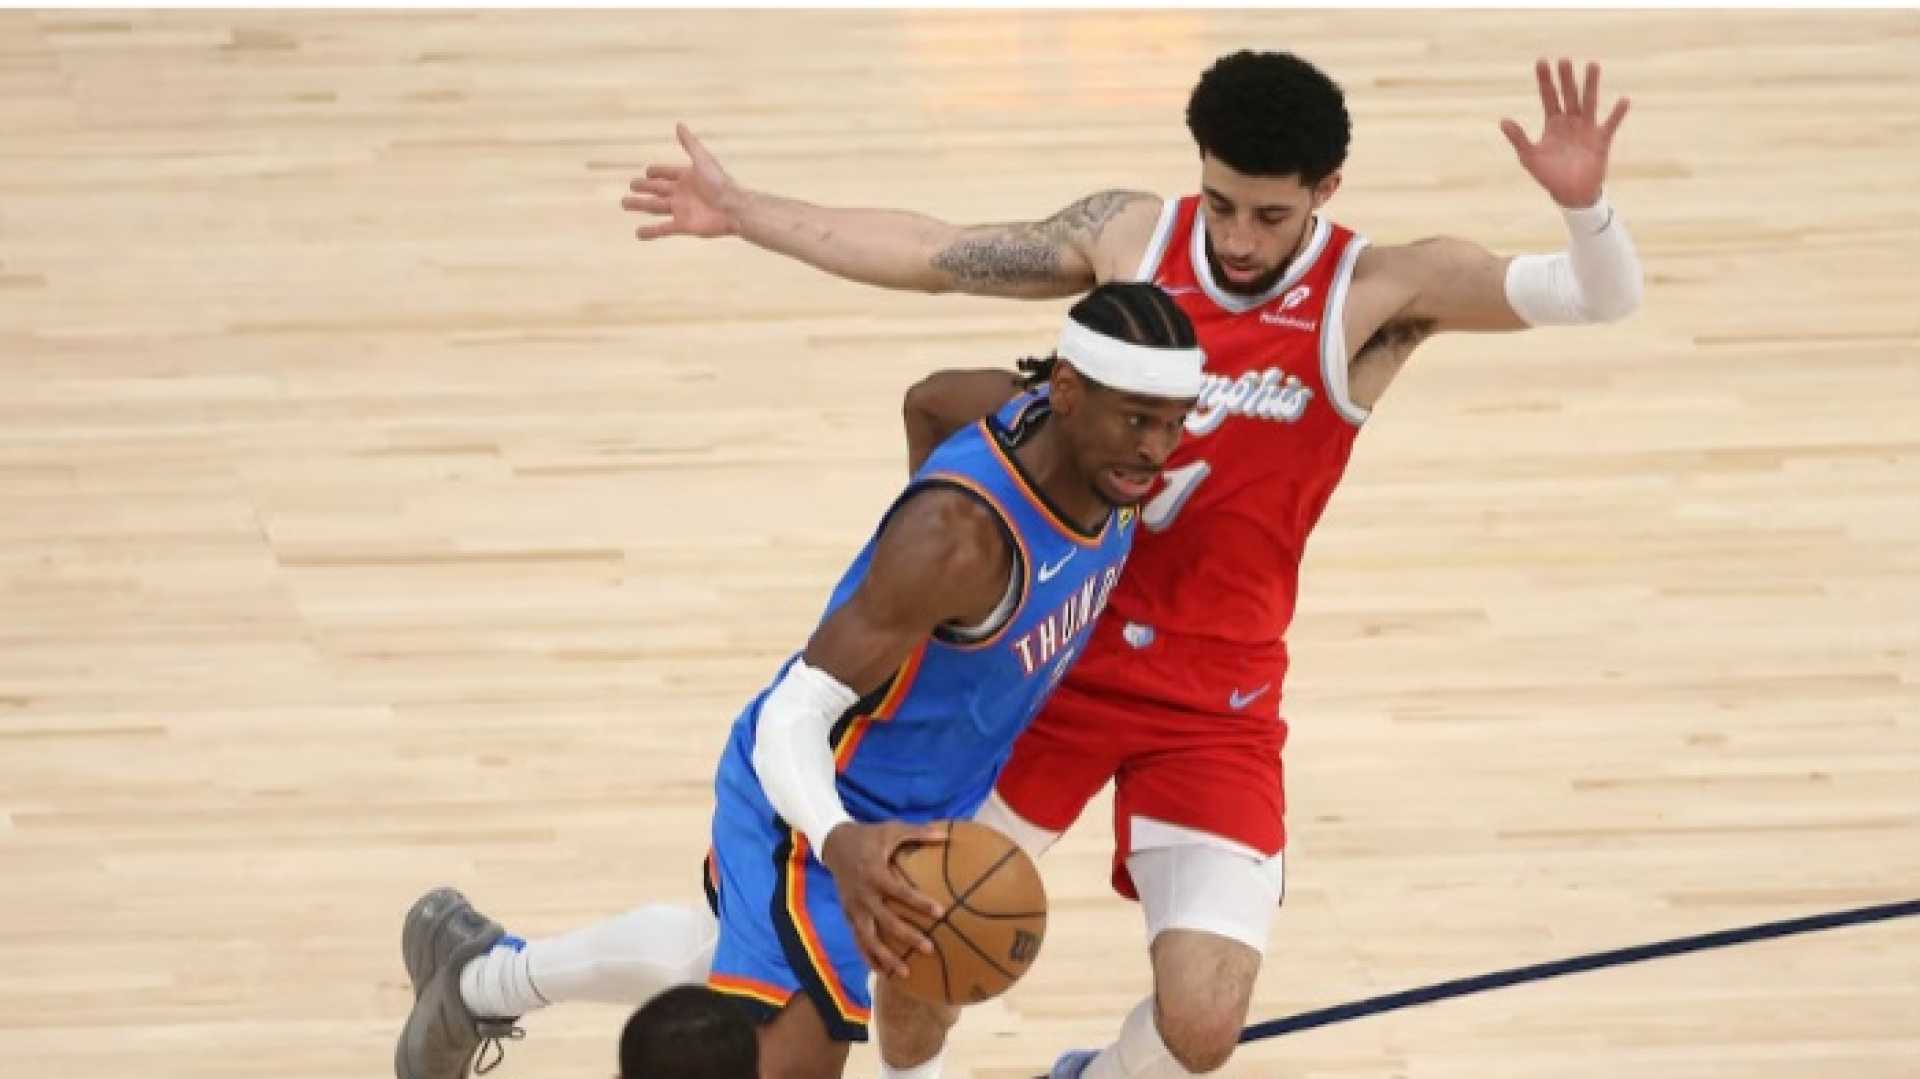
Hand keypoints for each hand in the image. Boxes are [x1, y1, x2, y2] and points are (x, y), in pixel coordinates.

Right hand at [622, 123, 741, 240]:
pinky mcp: (682, 226)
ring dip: (639, 205)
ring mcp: (681, 210)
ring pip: (654, 207)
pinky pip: (662, 229)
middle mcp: (681, 193)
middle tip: (631, 186)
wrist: (734, 209)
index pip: (666, 173)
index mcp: (686, 177)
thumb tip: (679, 124)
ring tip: (624, 203)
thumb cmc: (721, 184)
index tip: (647, 172)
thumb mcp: (703, 160)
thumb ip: (690, 144)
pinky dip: (649, 232)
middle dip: (643, 188)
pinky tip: (638, 233)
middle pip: (656, 189)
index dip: (656, 172)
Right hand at [817, 820, 948, 978]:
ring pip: (869, 938)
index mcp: (875, 873)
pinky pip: (857, 940)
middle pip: (886, 921)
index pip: (900, 892)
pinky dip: (869, 957)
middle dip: (908, 937)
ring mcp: (853, 908)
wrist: (834, 843)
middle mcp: (863, 895)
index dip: (919, 903)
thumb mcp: (891, 829)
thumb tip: (946, 836)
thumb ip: (918, 833)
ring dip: (886, 957)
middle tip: (930, 949)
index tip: (940, 912)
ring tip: (905, 973)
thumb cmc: (868, 836)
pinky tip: (883, 973)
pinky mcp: (848, 915)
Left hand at [1500, 59, 1629, 209]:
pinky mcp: (1601, 140)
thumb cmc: (1549, 175)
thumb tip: (1503, 120)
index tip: (1542, 61)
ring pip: (1589, 102)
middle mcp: (1571, 121)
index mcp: (1553, 123)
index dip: (1545, 80)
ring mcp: (1587, 128)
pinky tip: (1624, 100)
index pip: (1548, 96)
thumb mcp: (1529, 157)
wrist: (1570, 194)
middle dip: (1566, 78)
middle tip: (1563, 60)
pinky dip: (1617, 114)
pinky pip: (1611, 124)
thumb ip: (1519, 138)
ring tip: (1592, 65)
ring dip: (1590, 85)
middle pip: (1568, 95)